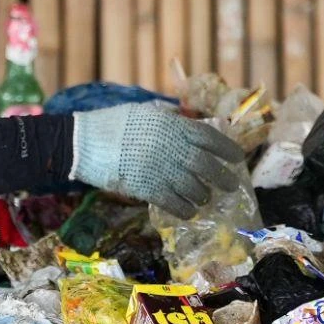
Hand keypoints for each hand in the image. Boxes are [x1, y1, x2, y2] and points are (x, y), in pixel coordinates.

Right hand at [69, 103, 244, 217]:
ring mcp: (161, 169)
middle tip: (230, 186)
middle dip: (222, 177)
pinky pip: (175, 204)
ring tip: (205, 198)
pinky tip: (189, 212)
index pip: (209, 137)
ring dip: (203, 195)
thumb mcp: (146, 111)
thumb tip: (185, 119)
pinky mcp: (147, 189)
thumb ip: (168, 117)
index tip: (237, 157)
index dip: (227, 149)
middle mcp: (172, 148)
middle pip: (207, 166)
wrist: (85, 142)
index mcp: (173, 126)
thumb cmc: (113, 123)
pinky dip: (185, 210)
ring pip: (194, 188)